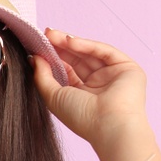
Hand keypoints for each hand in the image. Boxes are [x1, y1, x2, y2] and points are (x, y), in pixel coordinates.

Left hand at [31, 28, 147, 148]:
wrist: (110, 125)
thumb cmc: (81, 117)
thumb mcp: (53, 96)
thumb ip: (42, 76)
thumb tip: (33, 57)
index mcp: (82, 96)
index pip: (67, 71)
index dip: (53, 58)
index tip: (37, 46)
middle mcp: (98, 85)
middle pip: (77, 60)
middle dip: (60, 47)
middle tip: (44, 35)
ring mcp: (113, 76)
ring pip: (90, 53)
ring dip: (70, 43)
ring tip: (52, 35)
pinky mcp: (127, 68)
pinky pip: (104, 52)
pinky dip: (87, 45)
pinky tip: (69, 40)